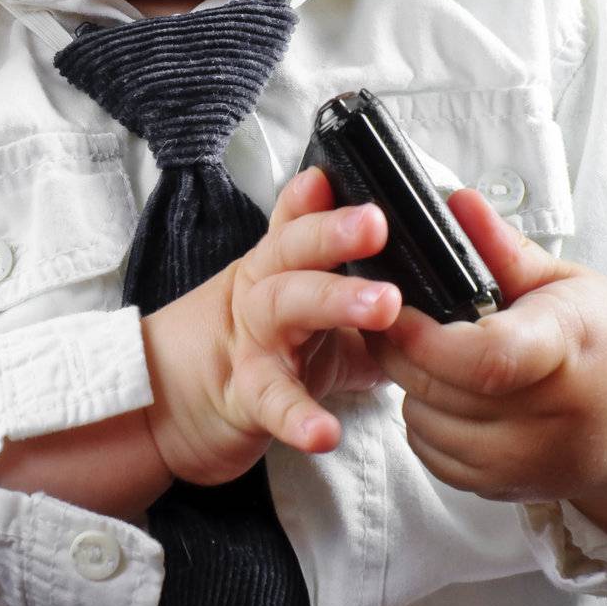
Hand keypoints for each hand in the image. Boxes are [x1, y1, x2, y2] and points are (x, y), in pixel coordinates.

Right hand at [141, 165, 401, 487]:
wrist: (171, 404)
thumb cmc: (260, 350)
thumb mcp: (312, 314)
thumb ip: (365, 298)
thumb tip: (436, 295)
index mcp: (283, 264)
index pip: (298, 219)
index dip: (315, 197)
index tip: (333, 174)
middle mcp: (264, 289)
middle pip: (294, 250)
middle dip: (334, 233)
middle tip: (377, 223)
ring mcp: (252, 338)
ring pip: (287, 305)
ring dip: (335, 299)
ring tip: (384, 305)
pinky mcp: (245, 394)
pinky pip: (272, 401)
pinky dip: (297, 416)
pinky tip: (325, 431)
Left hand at [364, 188, 606, 505]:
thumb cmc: (604, 338)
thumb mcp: (565, 279)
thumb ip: (503, 247)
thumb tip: (456, 202)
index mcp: (565, 348)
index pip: (486, 357)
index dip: (425, 336)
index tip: (394, 304)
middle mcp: (550, 416)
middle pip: (441, 390)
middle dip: (397, 349)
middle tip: (388, 315)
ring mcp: (530, 461)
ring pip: (428, 426)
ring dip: (409, 387)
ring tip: (423, 354)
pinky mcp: (510, 489)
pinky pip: (436, 460)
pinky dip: (424, 425)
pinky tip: (440, 394)